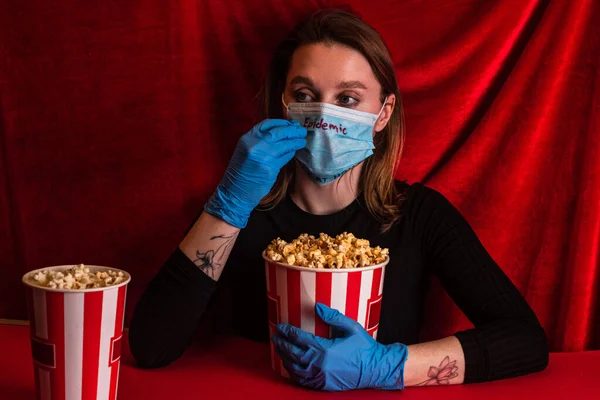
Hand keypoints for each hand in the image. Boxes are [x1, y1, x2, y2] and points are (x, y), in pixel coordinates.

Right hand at [204, 119, 305, 227]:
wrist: (235, 191)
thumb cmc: (241, 172)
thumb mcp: (245, 150)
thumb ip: (258, 141)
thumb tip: (279, 133)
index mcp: (247, 138)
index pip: (267, 124)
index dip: (282, 122)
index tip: (291, 124)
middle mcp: (254, 145)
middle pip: (278, 132)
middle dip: (292, 130)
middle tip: (301, 131)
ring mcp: (263, 156)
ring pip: (285, 144)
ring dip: (296, 141)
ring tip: (302, 140)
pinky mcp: (270, 168)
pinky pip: (285, 157)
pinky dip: (291, 153)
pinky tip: (294, 151)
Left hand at [272, 303, 407, 390]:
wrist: (375, 369)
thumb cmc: (364, 348)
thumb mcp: (351, 327)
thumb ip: (333, 317)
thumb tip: (317, 307)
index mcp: (324, 349)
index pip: (298, 338)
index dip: (287, 331)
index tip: (280, 326)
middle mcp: (319, 364)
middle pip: (293, 353)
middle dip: (282, 344)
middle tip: (275, 337)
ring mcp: (320, 376)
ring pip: (295, 368)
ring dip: (285, 358)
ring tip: (280, 350)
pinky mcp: (324, 385)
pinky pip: (303, 380)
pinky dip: (294, 373)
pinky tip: (291, 367)